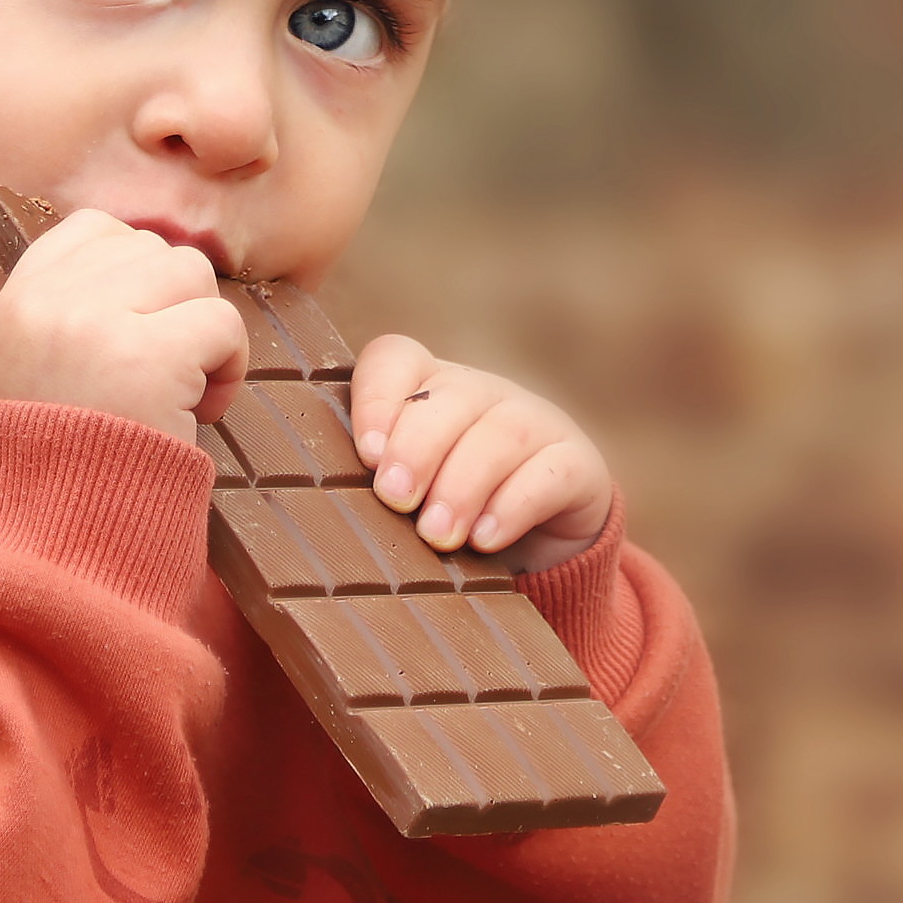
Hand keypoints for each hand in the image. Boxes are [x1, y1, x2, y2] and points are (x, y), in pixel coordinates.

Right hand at [0, 209, 245, 442]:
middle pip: (154, 251)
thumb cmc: (69, 466)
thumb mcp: (36, 372)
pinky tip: (201, 413)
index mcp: (14, 303)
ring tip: (183, 393)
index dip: (139, 275)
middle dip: (175, 310)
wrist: (65, 546)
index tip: (140, 335)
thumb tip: (149, 252)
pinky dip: (231, 369)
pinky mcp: (146, 358)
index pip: (95, 229)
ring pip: (193, 274)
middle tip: (162, 378)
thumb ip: (71, 309)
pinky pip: (223, 322)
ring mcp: (92, 325)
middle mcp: (43, 303)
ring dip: (206, 334)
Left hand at [347, 336, 613, 577]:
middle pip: (450, 398)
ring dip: (461, 486)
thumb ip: (377, 486)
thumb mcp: (409, 497)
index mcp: (429, 390)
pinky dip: (513, 507)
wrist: (543, 543)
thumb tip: (325, 511)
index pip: (396, 358)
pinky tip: (485, 540)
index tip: (365, 455)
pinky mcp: (577, 464)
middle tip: (395, 500)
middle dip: (417, 449)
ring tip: (437, 536)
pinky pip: (549, 474)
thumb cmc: (449, 515)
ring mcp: (535, 423)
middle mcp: (482, 395)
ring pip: (499, 435)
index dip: (376, 397)